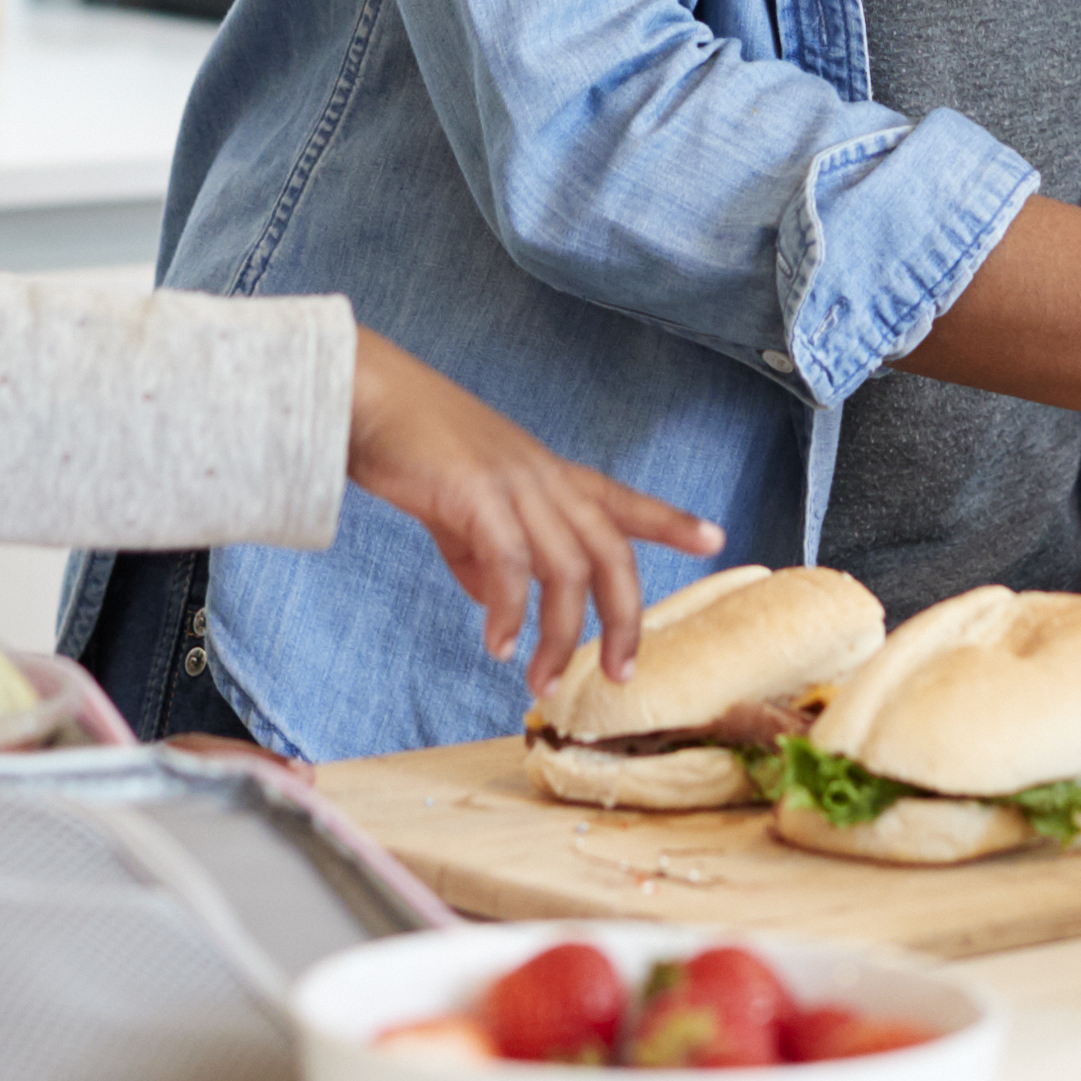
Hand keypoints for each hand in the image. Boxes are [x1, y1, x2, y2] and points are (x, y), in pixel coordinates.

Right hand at [343, 332, 719, 689]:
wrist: (365, 396)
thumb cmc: (407, 445)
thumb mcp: (460, 505)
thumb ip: (481, 553)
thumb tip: (494, 604)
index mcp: (545, 473)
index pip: (620, 499)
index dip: (669, 521)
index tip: (714, 539)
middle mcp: (543, 477)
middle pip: (611, 551)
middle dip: (625, 617)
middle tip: (623, 671)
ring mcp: (515, 483)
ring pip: (567, 570)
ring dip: (561, 637)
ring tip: (543, 683)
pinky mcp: (478, 494)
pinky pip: (510, 565)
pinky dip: (508, 613)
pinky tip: (498, 645)